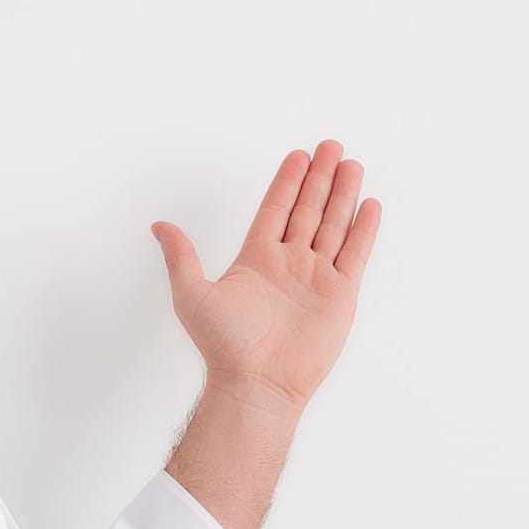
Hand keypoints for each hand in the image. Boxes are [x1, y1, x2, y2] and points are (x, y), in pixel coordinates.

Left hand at [150, 140, 382, 412]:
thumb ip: (181, 256)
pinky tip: (369, 205)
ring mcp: (316, 278)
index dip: (287, 182)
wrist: (256, 383)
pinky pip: (354, 254)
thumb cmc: (223, 346)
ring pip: (333, 225)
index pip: (275, 209)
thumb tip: (159, 225)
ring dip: (342, 195)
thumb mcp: (192, 294)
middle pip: (307, 210)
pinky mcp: (340, 295)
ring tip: (352, 164)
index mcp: (256, 259)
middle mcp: (288, 264)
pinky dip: (362, 230)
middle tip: (330, 146)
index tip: (297, 156)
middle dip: (319, 178)